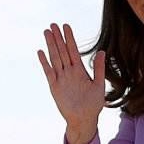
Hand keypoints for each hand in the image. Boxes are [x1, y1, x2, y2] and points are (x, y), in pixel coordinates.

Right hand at [36, 22, 105, 143]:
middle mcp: (69, 72)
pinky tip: (41, 52)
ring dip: (51, 45)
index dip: (69, 38)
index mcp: (80, 70)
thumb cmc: (93, 104)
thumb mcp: (99, 85)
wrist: (84, 120)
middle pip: (62, 51)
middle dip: (58, 38)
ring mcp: (61, 78)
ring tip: (46, 32)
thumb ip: (99, 68)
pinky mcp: (54, 87)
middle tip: (53, 24)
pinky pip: (49, 72)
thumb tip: (102, 51)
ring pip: (55, 58)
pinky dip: (45, 62)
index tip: (66, 26)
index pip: (73, 50)